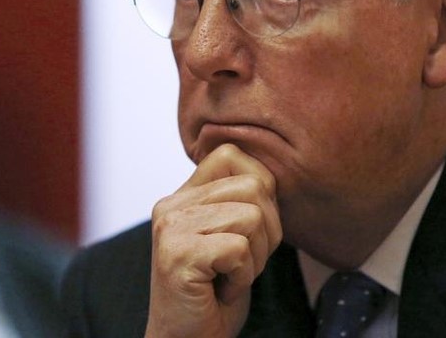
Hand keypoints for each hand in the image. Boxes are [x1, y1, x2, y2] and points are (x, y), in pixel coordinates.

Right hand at [144, 144, 281, 337]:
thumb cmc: (217, 290)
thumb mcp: (232, 232)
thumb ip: (241, 198)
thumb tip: (274, 172)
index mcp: (183, 195)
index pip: (231, 155)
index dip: (260, 186)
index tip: (252, 226)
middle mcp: (171, 205)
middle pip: (253, 186)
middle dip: (267, 228)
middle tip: (244, 259)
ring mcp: (171, 228)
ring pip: (252, 216)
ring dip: (256, 255)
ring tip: (232, 273)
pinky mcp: (177, 255)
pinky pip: (240, 249)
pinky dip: (244, 275)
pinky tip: (222, 289)